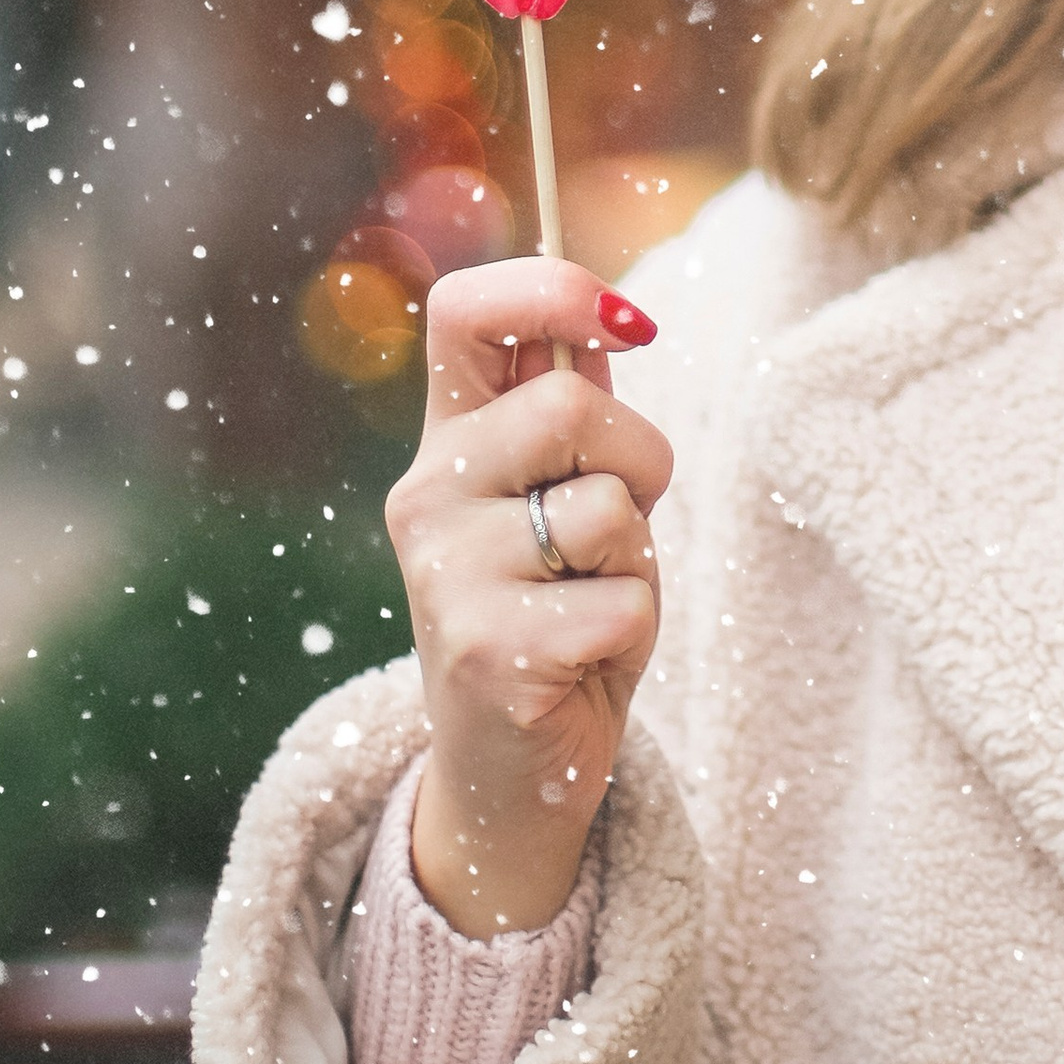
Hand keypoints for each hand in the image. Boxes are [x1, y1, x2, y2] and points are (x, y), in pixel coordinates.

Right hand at [384, 259, 668, 939]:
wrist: (511, 775)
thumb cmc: (557, 616)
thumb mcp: (563, 502)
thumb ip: (573, 418)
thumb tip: (606, 320)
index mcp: (445, 444)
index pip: (462, 311)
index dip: (551, 288)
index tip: (626, 323)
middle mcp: (425, 497)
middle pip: (568, 406)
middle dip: (638, 458)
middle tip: (621, 523)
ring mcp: (446, 575)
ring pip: (606, 507)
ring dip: (639, 556)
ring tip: (594, 599)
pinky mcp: (488, 653)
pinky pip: (624, 599)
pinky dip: (636, 628)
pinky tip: (587, 660)